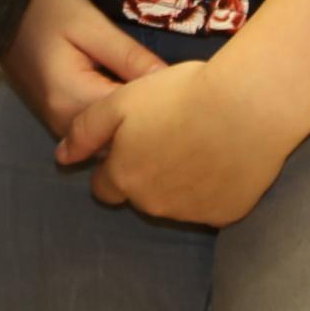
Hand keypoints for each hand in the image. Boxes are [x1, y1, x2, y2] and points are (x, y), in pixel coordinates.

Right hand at [0, 0, 164, 138]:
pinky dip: (115, 119)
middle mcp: (64, 123)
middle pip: (121, 136)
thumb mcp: (91, 26)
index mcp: (74, 100)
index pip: (132, 119)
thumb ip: (130, 57)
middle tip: (174, 90)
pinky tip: (130, 98)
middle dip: (149, 119)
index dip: (161, 105)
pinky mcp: (57, 118)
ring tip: (156, 94)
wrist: (0, 10)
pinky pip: (95, 130)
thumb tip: (171, 82)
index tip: (181, 85)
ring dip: (132, 122)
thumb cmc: (46, 9)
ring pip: (108, 138)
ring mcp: (58, 124)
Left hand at [53, 56, 309, 228]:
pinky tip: (224, 158)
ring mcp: (191, 213)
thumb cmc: (180, 96)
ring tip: (200, 144)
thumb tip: (61, 157)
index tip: (134, 142)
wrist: (248, 107)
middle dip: (146, 174)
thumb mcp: (120, 102)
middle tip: (170, 136)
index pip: (104, 187)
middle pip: (139, 196)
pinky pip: (211, 205)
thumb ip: (85, 131)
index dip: (114, 164)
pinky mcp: (226, 215)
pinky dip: (213, 188)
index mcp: (124, 177)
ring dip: (179, 182)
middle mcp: (153, 204)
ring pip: (174, 203)